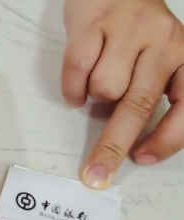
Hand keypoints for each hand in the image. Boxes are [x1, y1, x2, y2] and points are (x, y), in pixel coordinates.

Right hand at [62, 0, 183, 188]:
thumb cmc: (135, 32)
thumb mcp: (159, 60)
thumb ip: (149, 96)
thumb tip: (128, 142)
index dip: (169, 139)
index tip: (144, 159)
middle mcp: (163, 41)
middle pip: (137, 105)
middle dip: (114, 146)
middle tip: (97, 174)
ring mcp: (127, 30)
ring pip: (104, 89)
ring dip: (94, 99)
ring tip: (96, 86)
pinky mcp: (93, 24)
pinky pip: (77, 72)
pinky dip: (72, 90)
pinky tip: (77, 90)